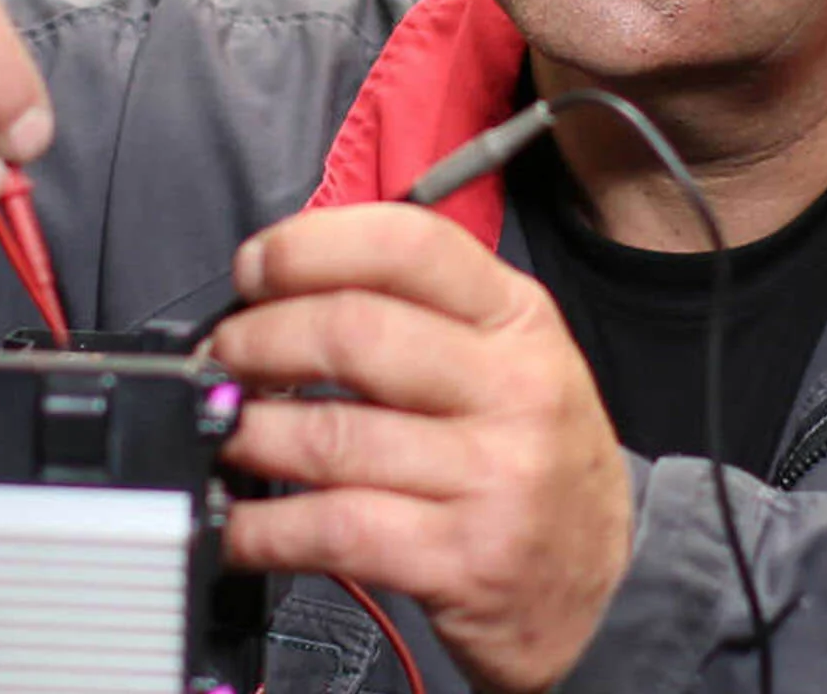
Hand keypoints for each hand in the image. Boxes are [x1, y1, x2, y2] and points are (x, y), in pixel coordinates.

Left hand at [212, 204, 631, 693]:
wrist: (601, 582)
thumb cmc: (531, 456)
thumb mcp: (505, 358)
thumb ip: (413, 312)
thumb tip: (277, 290)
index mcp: (518, 318)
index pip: (407, 245)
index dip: (310, 246)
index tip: (255, 267)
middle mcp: (513, 388)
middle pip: (353, 332)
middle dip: (259, 339)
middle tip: (225, 356)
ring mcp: (492, 476)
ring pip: (331, 434)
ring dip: (248, 432)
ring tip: (227, 431)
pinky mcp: (462, 558)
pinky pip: (334, 528)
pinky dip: (263, 528)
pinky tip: (241, 524)